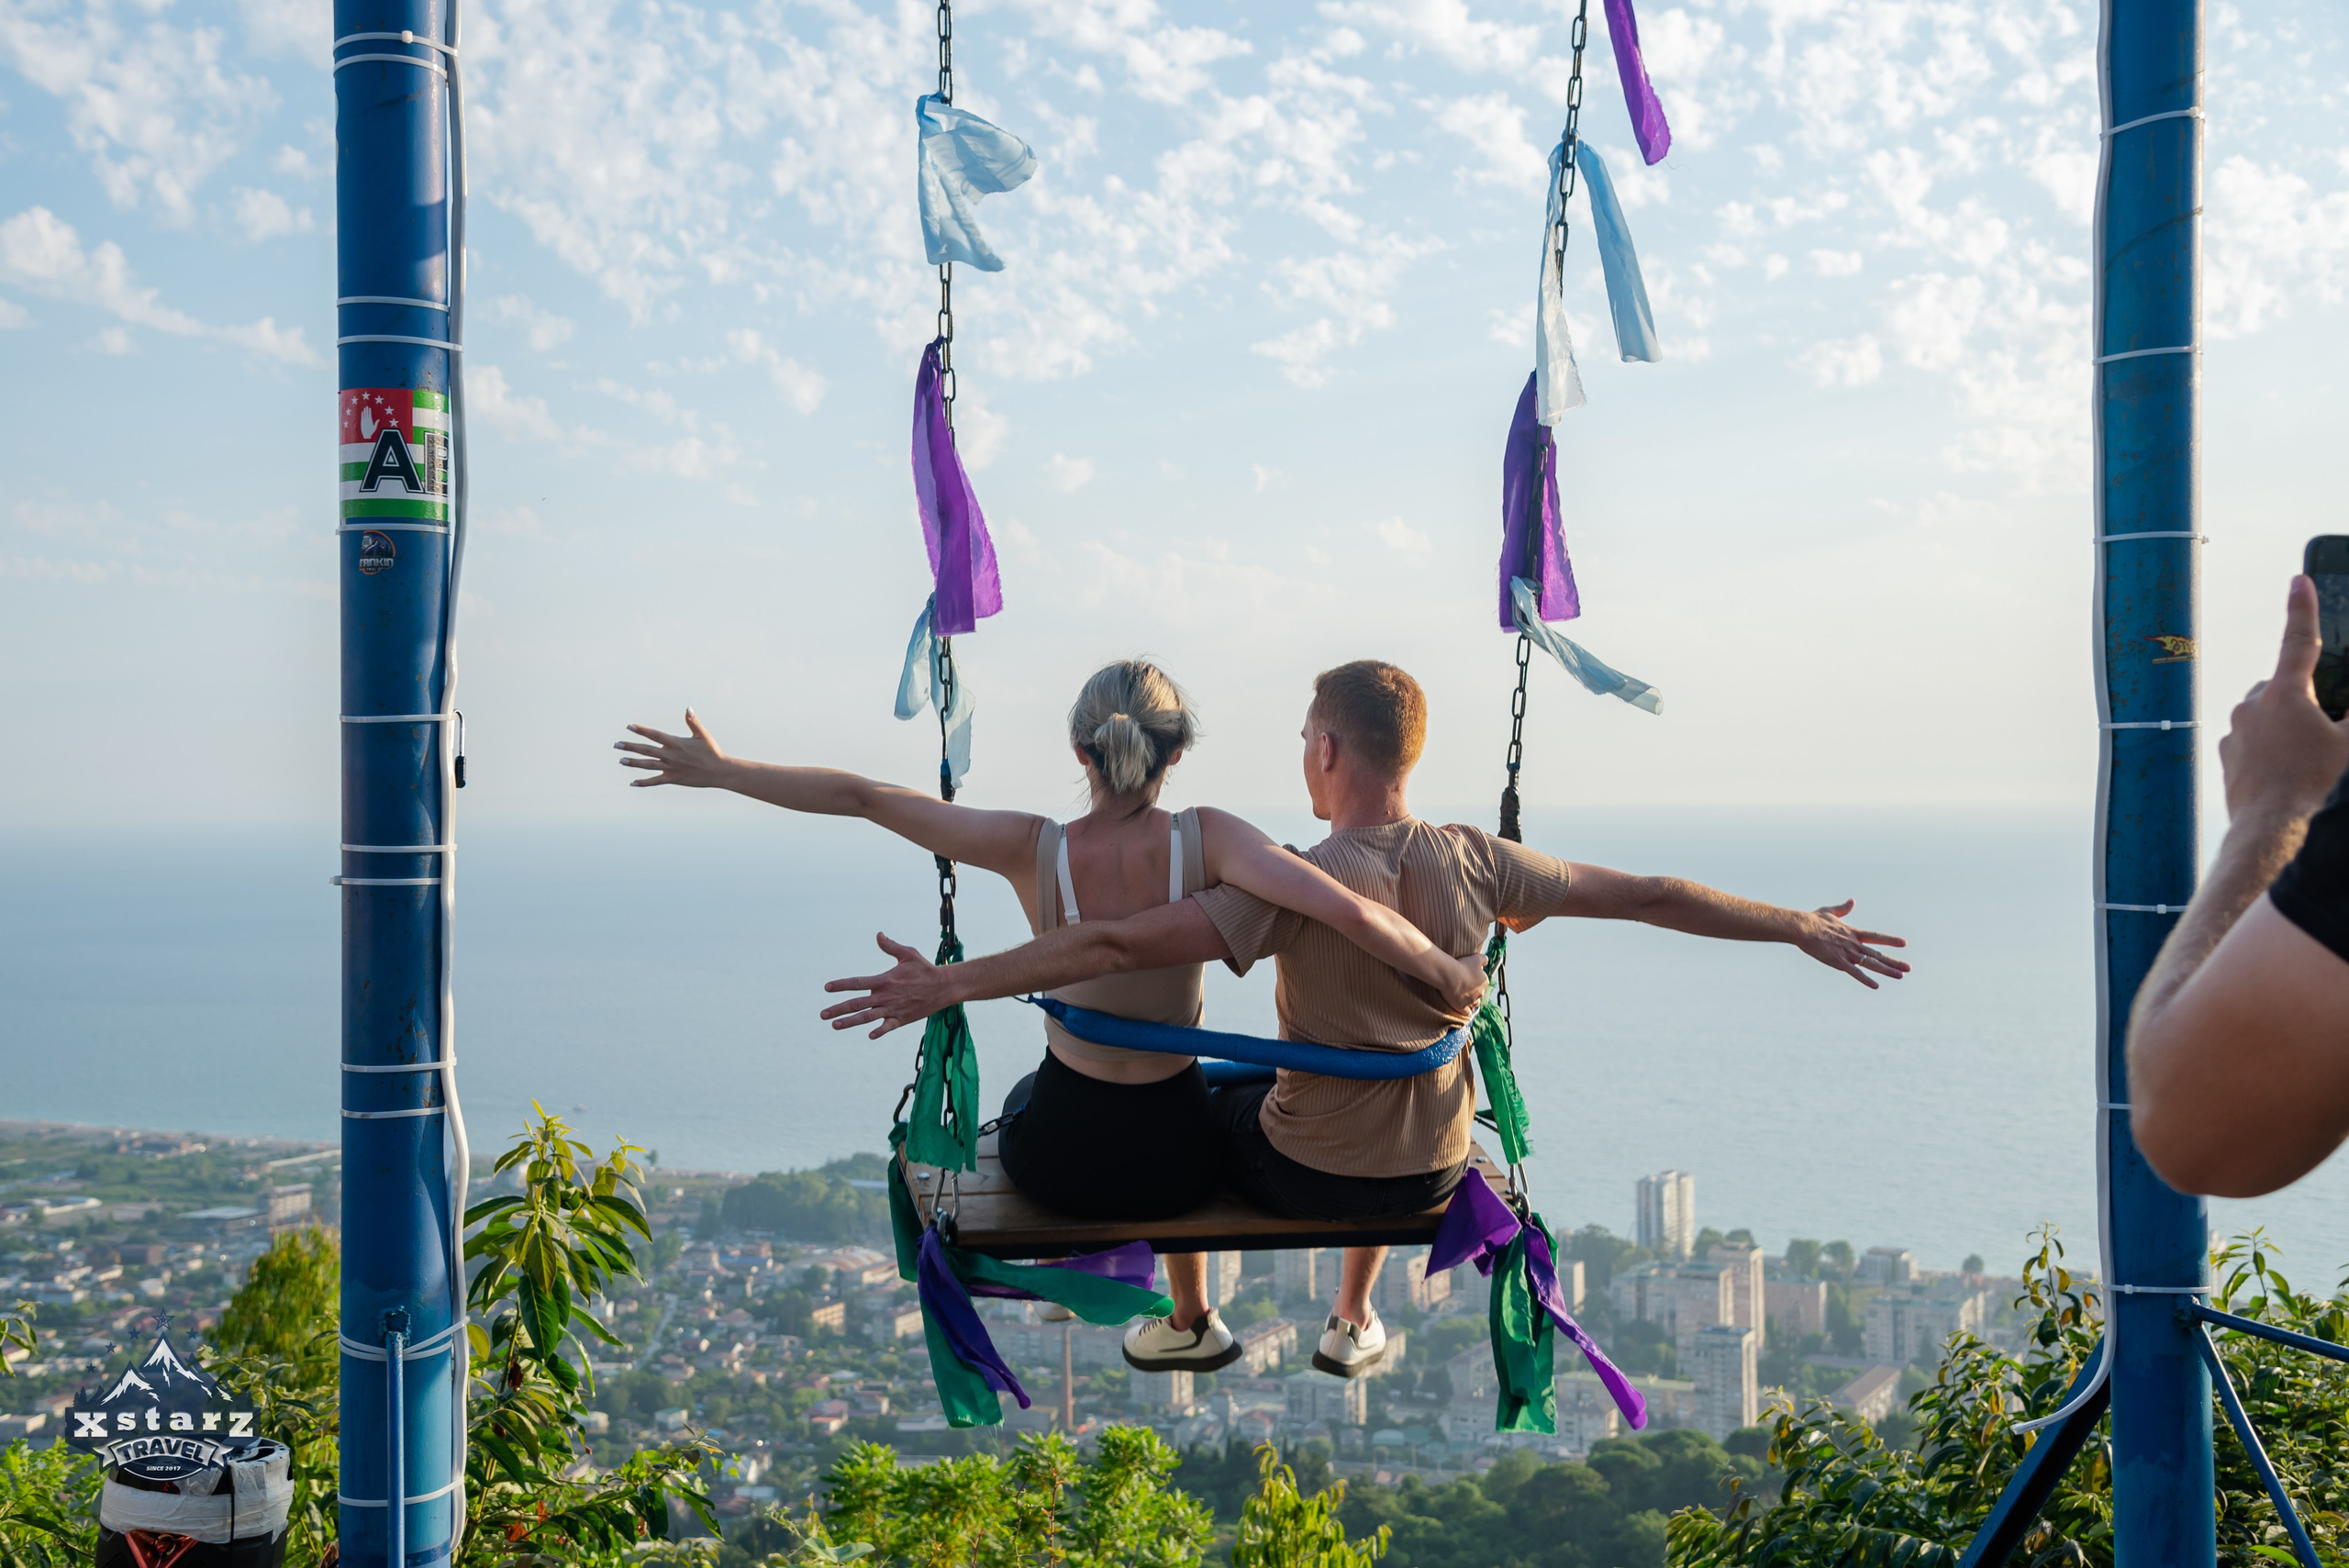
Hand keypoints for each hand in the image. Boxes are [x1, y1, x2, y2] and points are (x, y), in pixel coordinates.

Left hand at [615, 710, 730, 787]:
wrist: (719, 771)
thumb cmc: (712, 751)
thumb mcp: (702, 735)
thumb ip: (693, 722)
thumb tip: (687, 708)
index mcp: (676, 743)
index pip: (655, 735)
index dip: (642, 730)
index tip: (629, 726)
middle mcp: (671, 755)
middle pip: (646, 750)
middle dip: (630, 746)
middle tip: (616, 744)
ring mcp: (671, 768)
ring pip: (648, 765)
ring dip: (633, 763)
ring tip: (621, 760)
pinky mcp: (673, 779)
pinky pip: (656, 781)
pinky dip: (644, 782)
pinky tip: (633, 783)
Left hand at [821, 934, 957, 1038]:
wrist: (944, 987)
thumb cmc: (924, 969)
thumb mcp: (908, 954)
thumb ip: (891, 946)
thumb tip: (878, 934)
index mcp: (884, 980)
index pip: (857, 983)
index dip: (841, 985)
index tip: (827, 988)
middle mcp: (886, 996)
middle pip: (857, 1004)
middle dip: (838, 1009)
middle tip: (822, 1014)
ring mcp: (893, 1009)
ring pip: (867, 1018)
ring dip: (850, 1022)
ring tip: (834, 1025)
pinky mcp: (902, 1019)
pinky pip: (888, 1027)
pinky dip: (879, 1031)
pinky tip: (870, 1036)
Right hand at [1438, 953, 1489, 1014]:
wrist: (1449, 975)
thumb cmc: (1462, 965)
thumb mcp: (1476, 958)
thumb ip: (1483, 959)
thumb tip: (1486, 961)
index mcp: (1484, 981)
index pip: (1483, 982)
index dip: (1476, 980)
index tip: (1469, 978)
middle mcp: (1480, 992)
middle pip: (1479, 993)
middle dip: (1474, 991)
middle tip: (1465, 987)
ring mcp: (1471, 1000)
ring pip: (1474, 1003)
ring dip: (1471, 1001)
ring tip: (1464, 998)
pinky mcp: (1462, 1007)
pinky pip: (1467, 1013)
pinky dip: (1467, 1012)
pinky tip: (1465, 1011)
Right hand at [1791, 900, 1909, 988]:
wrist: (1802, 927)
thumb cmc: (1813, 919)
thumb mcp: (1830, 911)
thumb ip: (1843, 908)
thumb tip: (1852, 901)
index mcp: (1853, 932)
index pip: (1876, 936)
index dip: (1890, 940)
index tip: (1904, 943)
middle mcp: (1853, 943)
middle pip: (1878, 954)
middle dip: (1894, 962)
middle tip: (1908, 968)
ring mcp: (1847, 953)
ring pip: (1871, 963)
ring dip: (1887, 970)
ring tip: (1901, 976)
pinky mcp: (1838, 961)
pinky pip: (1854, 972)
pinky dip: (1865, 979)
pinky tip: (1876, 985)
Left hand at [2218, 576, 2348, 828]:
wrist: (2272, 830)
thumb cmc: (2314, 785)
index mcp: (2282, 693)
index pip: (2299, 640)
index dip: (2302, 607)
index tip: (2299, 579)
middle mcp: (2250, 706)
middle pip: (2285, 685)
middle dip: (2306, 698)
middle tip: (2326, 730)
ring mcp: (2236, 731)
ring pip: (2268, 713)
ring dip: (2288, 723)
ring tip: (2307, 757)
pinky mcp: (2228, 755)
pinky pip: (2254, 739)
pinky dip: (2271, 745)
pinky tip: (2287, 770)